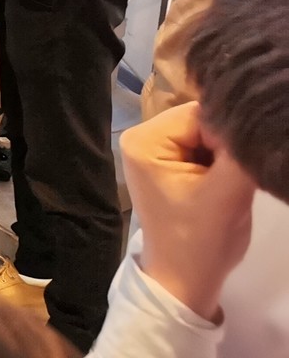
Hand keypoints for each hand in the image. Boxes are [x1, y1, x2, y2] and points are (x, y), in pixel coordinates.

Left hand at [122, 102, 255, 321]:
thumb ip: (238, 151)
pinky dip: (220, 165)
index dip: (228, 135)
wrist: (186, 281)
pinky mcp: (170, 166)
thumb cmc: (201, 240)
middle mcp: (143, 137)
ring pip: (207, 136)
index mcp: (145, 139)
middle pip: (202, 122)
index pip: (199, 113)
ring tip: (231, 184)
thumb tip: (251, 117)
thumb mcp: (227, 194)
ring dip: (226, 157)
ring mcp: (156, 151)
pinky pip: (204, 150)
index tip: (242, 163)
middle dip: (227, 146)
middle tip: (238, 177)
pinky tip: (225, 185)